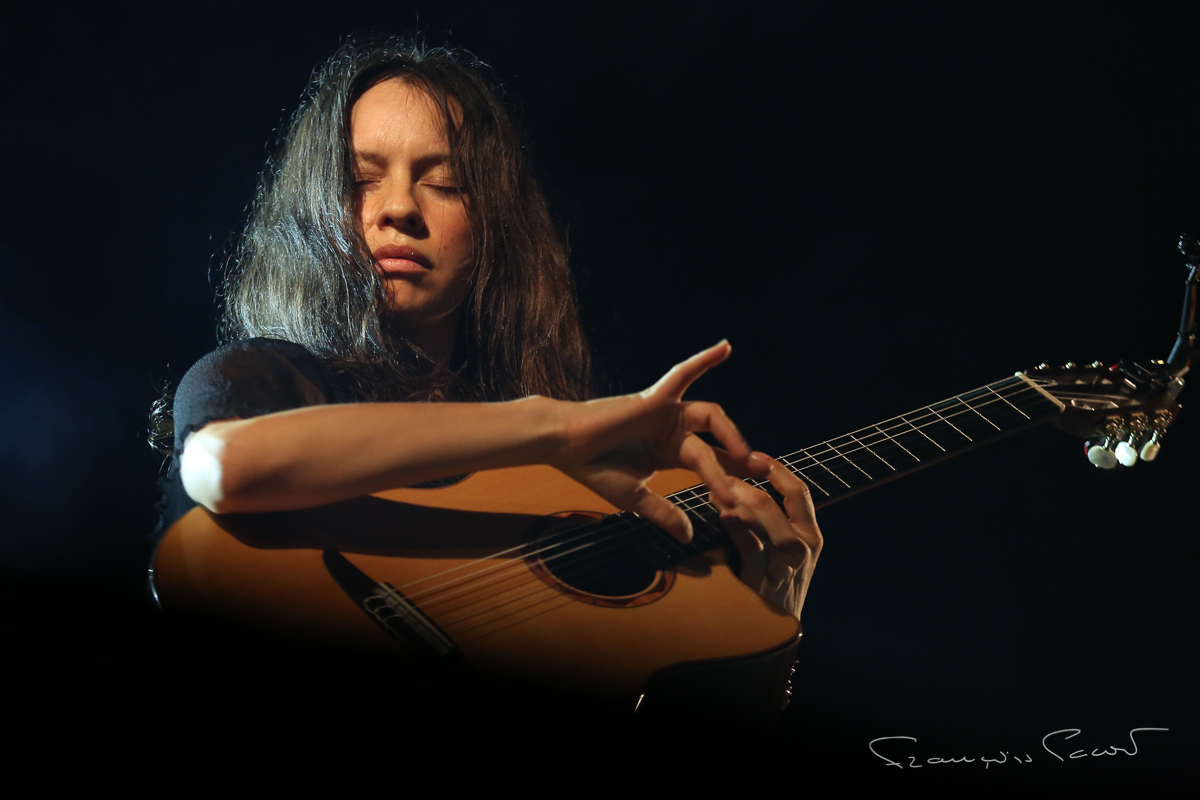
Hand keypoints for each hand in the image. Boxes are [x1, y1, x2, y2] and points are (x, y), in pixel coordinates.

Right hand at [550, 341, 767, 542]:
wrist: (565, 447)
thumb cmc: (594, 468)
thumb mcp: (635, 498)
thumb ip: (664, 513)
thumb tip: (688, 537)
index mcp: (670, 452)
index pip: (710, 464)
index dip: (731, 478)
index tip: (751, 496)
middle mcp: (674, 429)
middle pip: (718, 442)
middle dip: (742, 456)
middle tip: (763, 471)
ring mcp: (667, 412)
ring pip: (711, 418)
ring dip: (731, 435)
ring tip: (744, 457)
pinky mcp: (656, 398)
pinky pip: (682, 375)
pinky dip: (703, 360)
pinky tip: (726, 347)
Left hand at [713, 454, 822, 617]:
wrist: (778, 633)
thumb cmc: (776, 586)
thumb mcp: (787, 554)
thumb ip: (776, 524)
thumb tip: (749, 486)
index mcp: (812, 535)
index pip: (799, 491)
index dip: (776, 470)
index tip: (754, 457)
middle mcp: (804, 547)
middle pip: (775, 501)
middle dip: (745, 483)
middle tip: (721, 474)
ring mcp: (785, 564)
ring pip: (761, 518)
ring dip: (733, 499)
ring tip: (713, 491)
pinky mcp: (764, 579)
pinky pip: (749, 545)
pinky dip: (734, 526)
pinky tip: (721, 514)